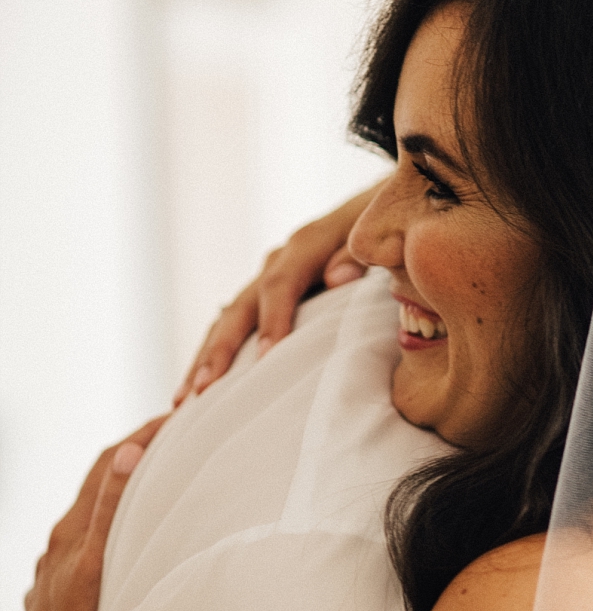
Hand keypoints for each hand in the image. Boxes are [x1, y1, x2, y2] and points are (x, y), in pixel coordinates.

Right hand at [172, 184, 383, 405]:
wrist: (389, 209)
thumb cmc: (392, 226)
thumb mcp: (380, 232)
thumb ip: (360, 254)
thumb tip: (336, 278)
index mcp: (308, 245)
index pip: (281, 284)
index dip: (272, 320)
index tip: (265, 357)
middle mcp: (280, 261)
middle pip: (241, 306)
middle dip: (219, 350)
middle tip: (202, 391)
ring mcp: (270, 278)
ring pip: (229, 319)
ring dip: (207, 359)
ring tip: (184, 401)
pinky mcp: (270, 296)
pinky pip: (237, 327)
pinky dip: (218, 356)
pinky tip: (200, 390)